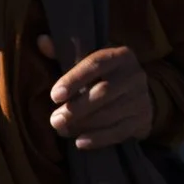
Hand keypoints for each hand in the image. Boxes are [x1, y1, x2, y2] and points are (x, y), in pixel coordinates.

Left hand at [39, 38, 153, 149]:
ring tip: (62, 130)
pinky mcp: (142, 120)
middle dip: (76, 108)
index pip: (96, 64)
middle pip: (103, 92)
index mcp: (120, 55)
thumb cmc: (103, 75)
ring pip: (110, 114)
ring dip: (83, 124)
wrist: (137, 94)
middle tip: (54, 120)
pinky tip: (80, 142)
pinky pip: (119, 131)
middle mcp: (134, 75)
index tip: (54, 95)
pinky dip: (98, 138)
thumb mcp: (87, 60)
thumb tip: (41, 41)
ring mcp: (141, 99)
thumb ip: (64, 53)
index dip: (74, 79)